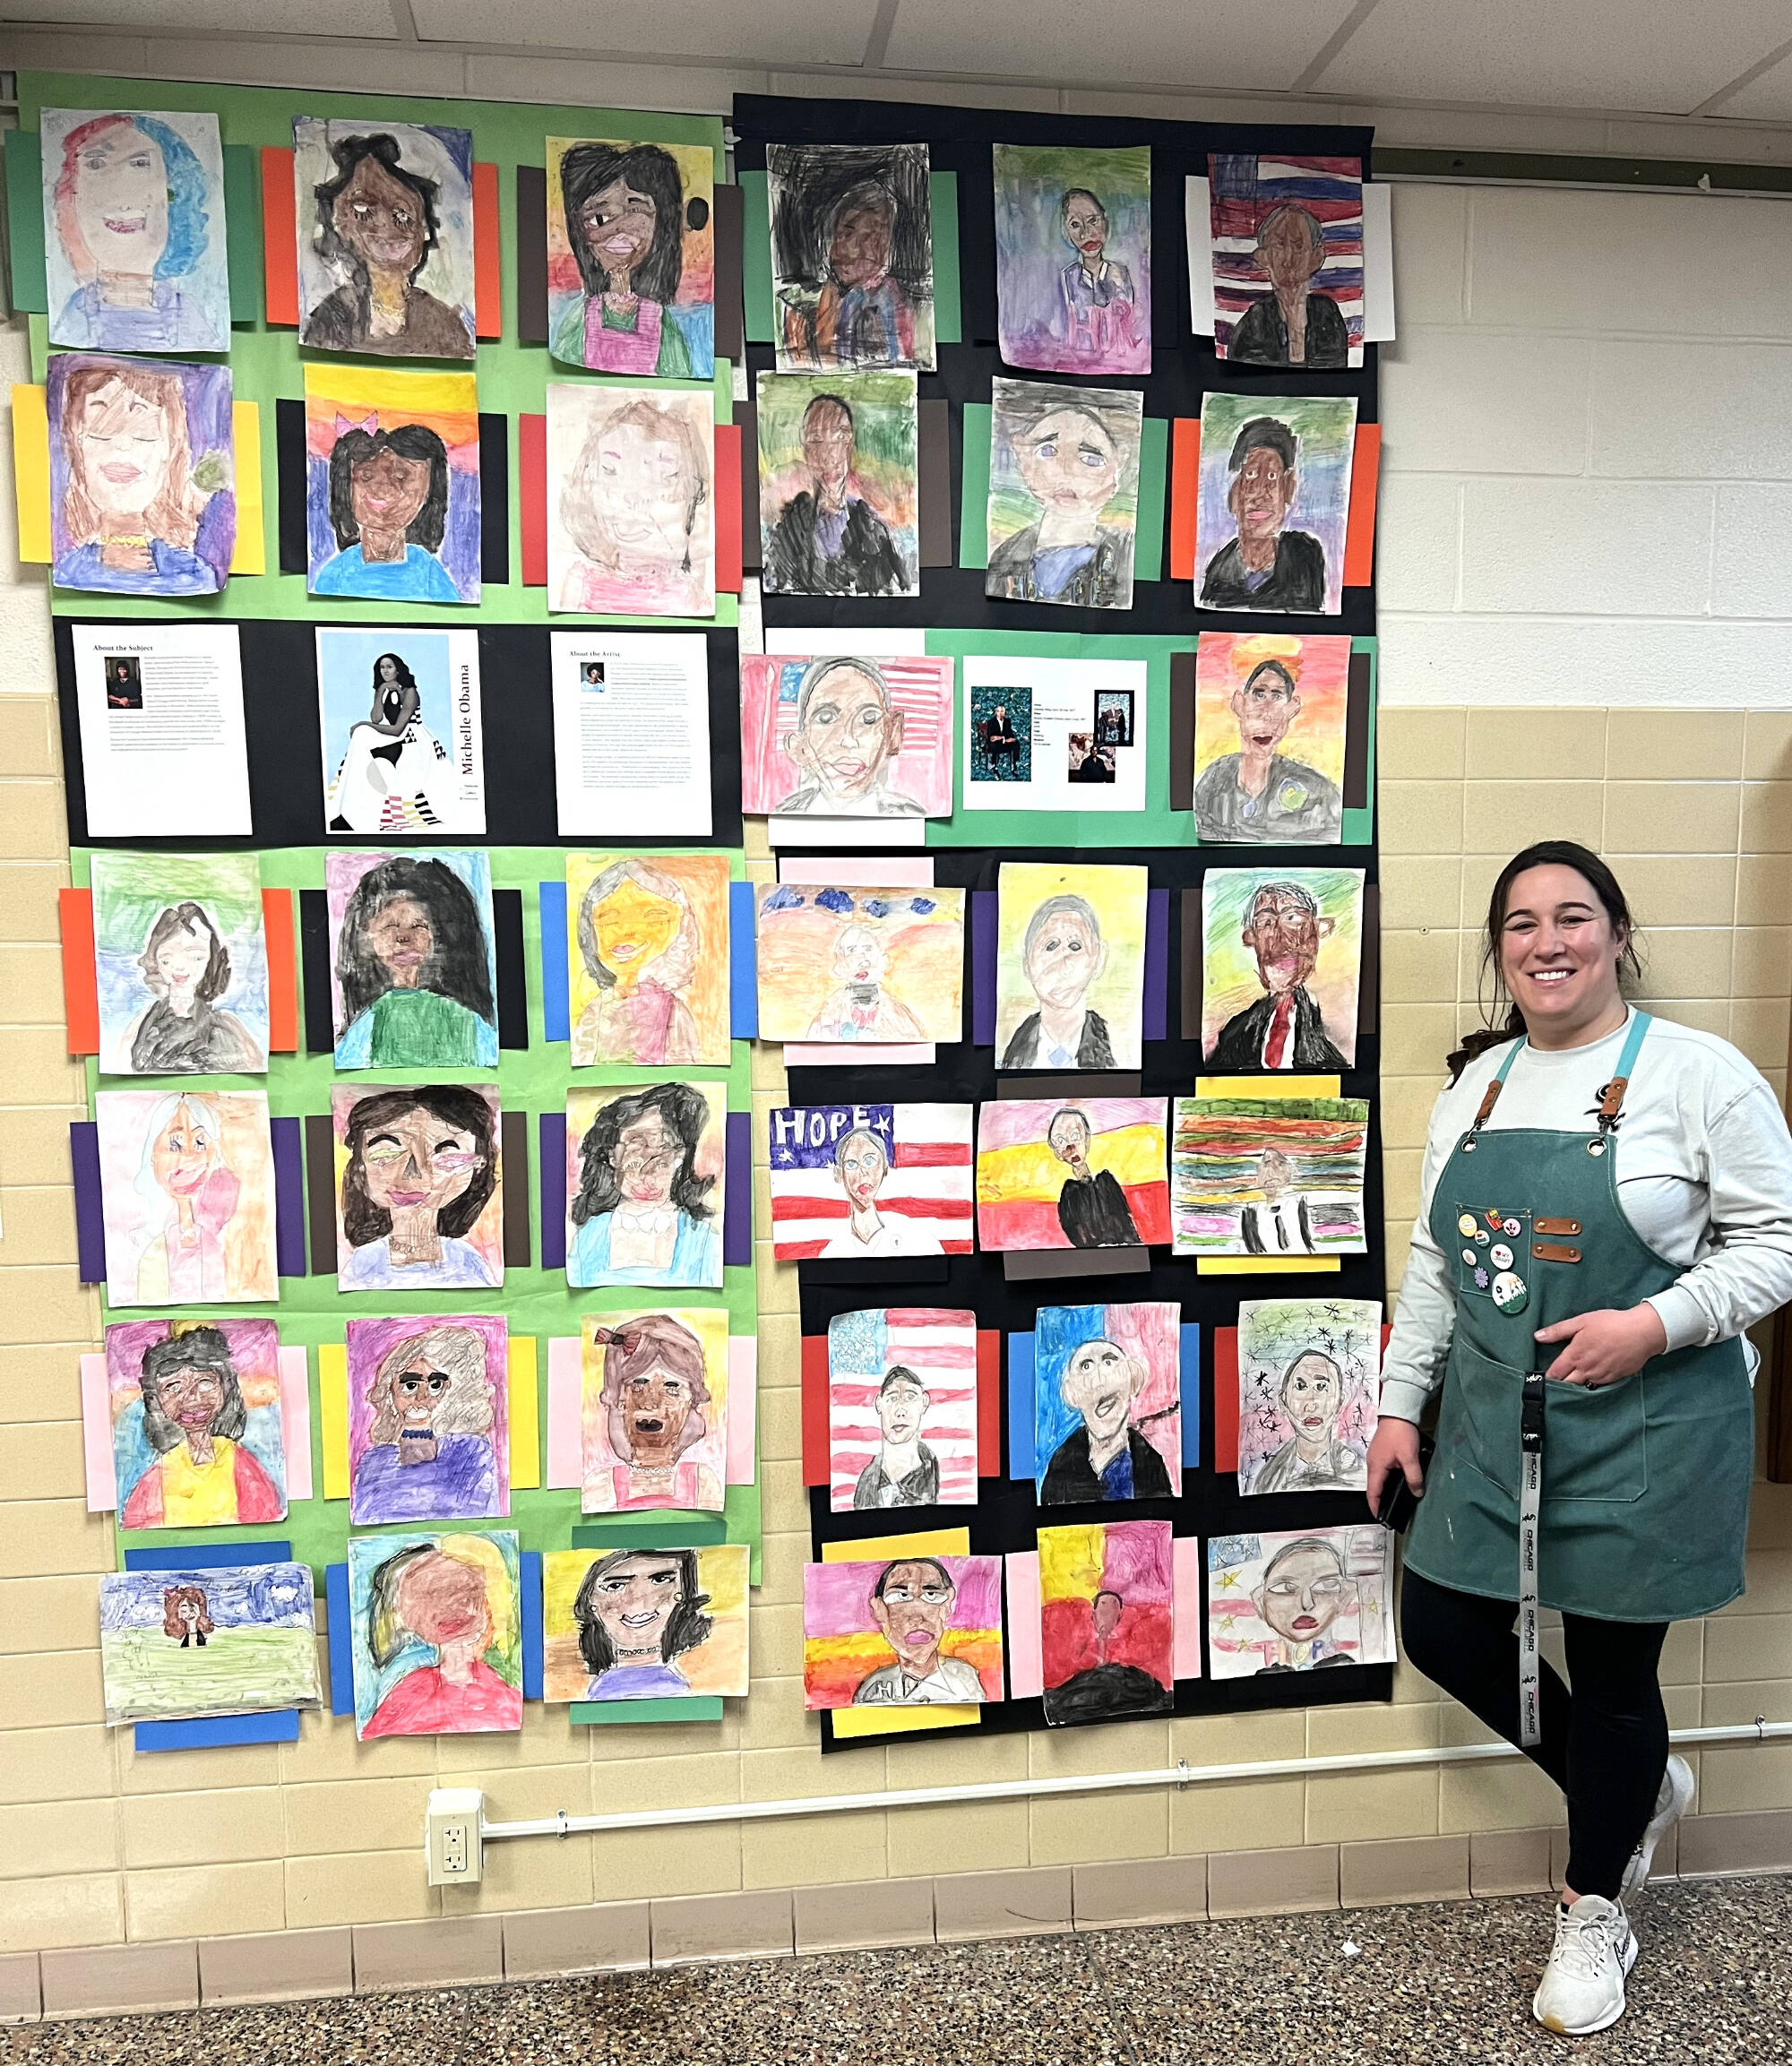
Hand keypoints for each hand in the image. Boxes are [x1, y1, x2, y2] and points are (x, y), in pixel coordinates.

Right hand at [1366, 1416, 1423, 1518]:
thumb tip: (1416, 1492)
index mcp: (1376, 1467)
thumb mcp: (1410, 1458)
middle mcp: (1373, 1463)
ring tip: (1394, 1498)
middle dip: (1380, 1500)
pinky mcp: (1381, 1452)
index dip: (1375, 1507)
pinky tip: (1397, 1479)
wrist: (1398, 1412)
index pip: (1372, 1493)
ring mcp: (1376, 1457)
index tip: (1379, 1517)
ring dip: (1384, 1489)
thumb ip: (1414, 1477)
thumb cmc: (1400, 1432)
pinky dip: (1387, 1479)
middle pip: (1374, 1487)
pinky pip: (1382, 1470)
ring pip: (1378, 1478)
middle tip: (1389, 1510)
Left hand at [1533, 1304, 1666, 1387]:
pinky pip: (1598, 1386)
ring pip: (1582, 1387)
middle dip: (1559, 1384)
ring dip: (1575, 1385)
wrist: (1642, 1332)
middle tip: (1555, 1380)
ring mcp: (1601, 1376)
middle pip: (1566, 1385)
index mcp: (1575, 1356)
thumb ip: (1558, 1331)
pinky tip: (1590, 1377)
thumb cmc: (1611, 1324)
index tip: (1541, 1377)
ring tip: (1570, 1380)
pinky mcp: (1614, 1379)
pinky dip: (1591, 1384)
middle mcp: (1586, 1370)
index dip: (1547, 1376)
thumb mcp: (1581, 1322)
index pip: (1555, 1373)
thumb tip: (1537, 1336)